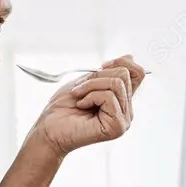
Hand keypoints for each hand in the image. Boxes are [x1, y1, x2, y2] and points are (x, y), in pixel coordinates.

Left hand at [26, 54, 146, 159]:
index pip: (137, 74)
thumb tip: (130, 57)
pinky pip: (109, 97)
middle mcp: (125, 110)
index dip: (121, 63)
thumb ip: (109, 72)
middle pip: (125, 75)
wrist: (48, 129)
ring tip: (78, 97)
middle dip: (97, 76)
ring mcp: (123, 120)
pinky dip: (90, 97)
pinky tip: (81, 107)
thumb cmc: (62, 108)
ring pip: (117, 84)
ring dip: (91, 86)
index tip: (101, 66)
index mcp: (120, 99)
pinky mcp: (117, 126)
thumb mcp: (87, 81)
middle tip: (80, 89)